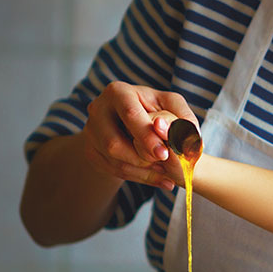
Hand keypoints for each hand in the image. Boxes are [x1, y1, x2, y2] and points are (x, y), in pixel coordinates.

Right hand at [78, 81, 196, 191]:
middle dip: (142, 158)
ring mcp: (90, 132)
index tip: (164, 154)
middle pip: (114, 143)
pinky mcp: (91, 151)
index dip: (146, 136)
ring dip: (142, 171)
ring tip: (166, 174)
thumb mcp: (172, 106)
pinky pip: (112, 170)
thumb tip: (172, 131)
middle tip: (165, 167)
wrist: (135, 125)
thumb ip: (182, 117)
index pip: (130, 115)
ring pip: (113, 160)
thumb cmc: (157, 111)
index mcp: (118, 92)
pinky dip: (138, 177)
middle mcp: (98, 109)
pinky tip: (157, 178)